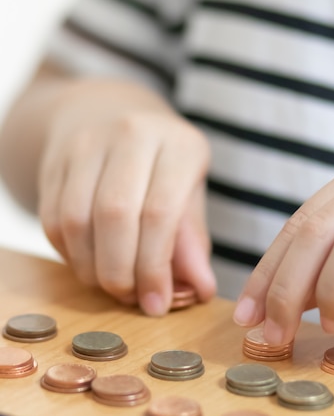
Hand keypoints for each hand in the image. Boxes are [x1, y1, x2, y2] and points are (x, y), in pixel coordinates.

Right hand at [37, 77, 215, 313]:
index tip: (156, 304)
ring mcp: (87, 143)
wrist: (108, 111)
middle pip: (115, 216)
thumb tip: (200, 289)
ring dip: (91, 269)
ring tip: (111, 285)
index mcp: (178, 143)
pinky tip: (89, 264)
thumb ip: (192, 239)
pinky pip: (52, 219)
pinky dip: (69, 255)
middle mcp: (131, 134)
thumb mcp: (189, 190)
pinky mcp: (55, 160)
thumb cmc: (160, 162)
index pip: (161, 212)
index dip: (155, 267)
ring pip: (76, 220)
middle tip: (132, 298)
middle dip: (121, 272)